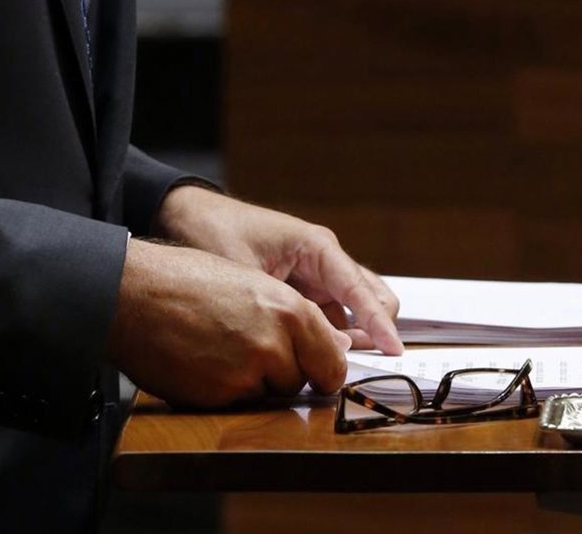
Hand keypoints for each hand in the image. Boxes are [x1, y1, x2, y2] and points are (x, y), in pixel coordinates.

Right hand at [106, 237, 350, 406]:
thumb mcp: (252, 282)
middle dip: (285, 372)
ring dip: (255, 382)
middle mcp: (275, 342)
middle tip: (254, 350)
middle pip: (303, 380)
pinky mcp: (220, 396)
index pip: (333, 361)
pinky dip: (227, 389)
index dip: (325, 370)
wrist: (137, 293)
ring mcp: (247, 372)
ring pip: (270, 393)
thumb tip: (322, 348)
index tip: (320, 373)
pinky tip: (205, 361)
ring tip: (222, 348)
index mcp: (290, 309)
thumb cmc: (189, 279)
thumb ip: (289, 316)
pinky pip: (239, 403)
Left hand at [153, 187, 402, 355]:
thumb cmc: (215, 233)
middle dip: (375, 329)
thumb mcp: (248, 273)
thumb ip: (288, 309)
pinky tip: (318, 358)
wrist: (185, 214)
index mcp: (316, 247)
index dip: (380, 322)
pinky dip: (334, 336)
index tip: (396, 351)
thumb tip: (332, 347)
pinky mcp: (302, 288)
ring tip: (338, 368)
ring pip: (354, 308)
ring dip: (356, 336)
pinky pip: (331, 315)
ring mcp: (314, 274)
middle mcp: (323, 259)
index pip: (360, 288)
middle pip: (371, 296)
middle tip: (357, 364)